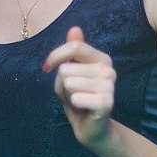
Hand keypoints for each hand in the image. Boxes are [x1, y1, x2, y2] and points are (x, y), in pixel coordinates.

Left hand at [42, 26, 115, 148]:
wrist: (89, 127)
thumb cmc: (77, 97)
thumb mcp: (68, 72)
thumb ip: (71, 51)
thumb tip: (75, 28)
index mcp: (101, 59)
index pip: (74, 47)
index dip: (55, 56)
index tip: (46, 68)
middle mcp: (108, 69)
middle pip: (67, 68)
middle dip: (62, 83)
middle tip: (72, 93)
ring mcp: (109, 86)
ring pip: (69, 83)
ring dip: (67, 94)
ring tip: (77, 100)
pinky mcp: (107, 102)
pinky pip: (76, 98)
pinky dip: (73, 104)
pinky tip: (83, 108)